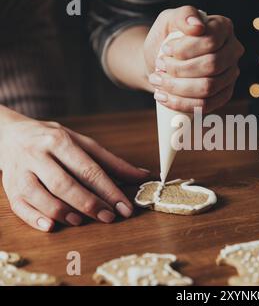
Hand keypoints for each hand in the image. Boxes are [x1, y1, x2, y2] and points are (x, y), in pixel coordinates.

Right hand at [0, 117, 149, 231]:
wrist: (10, 133)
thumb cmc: (53, 140)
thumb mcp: (83, 143)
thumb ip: (112, 162)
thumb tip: (143, 176)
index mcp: (60, 141)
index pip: (89, 169)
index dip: (109, 191)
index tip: (125, 207)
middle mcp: (38, 154)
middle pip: (65, 184)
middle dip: (89, 204)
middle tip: (109, 217)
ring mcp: (21, 171)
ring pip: (40, 196)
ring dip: (64, 212)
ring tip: (82, 221)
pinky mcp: (9, 186)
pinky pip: (18, 206)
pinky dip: (35, 218)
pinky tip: (51, 226)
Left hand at [144, 6, 243, 112]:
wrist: (162, 62)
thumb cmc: (168, 38)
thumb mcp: (169, 20)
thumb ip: (183, 16)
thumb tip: (197, 26)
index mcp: (224, 28)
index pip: (211, 41)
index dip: (185, 49)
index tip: (164, 50)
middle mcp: (233, 51)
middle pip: (211, 66)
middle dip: (179, 69)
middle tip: (159, 67)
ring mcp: (231, 75)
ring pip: (208, 88)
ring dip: (177, 87)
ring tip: (157, 81)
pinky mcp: (223, 95)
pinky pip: (205, 105)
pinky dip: (181, 104)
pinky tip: (164, 97)